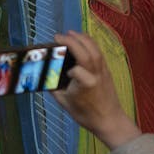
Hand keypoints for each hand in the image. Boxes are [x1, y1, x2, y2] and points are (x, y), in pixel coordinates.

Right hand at [52, 30, 140, 149]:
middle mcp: (96, 75)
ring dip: (82, 38)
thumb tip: (43, 75)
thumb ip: (53, 87)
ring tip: (70, 33)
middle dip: (72, 41)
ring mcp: (103, 71)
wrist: (110, 121)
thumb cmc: (86, 114)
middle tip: (58, 36)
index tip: (62, 74)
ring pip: (95, 49)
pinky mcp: (107, 70)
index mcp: (86, 84)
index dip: (67, 69)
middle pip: (86, 53)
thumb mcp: (65, 103)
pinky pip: (99, 52)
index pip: (76, 70)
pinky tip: (81, 40)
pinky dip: (90, 43)